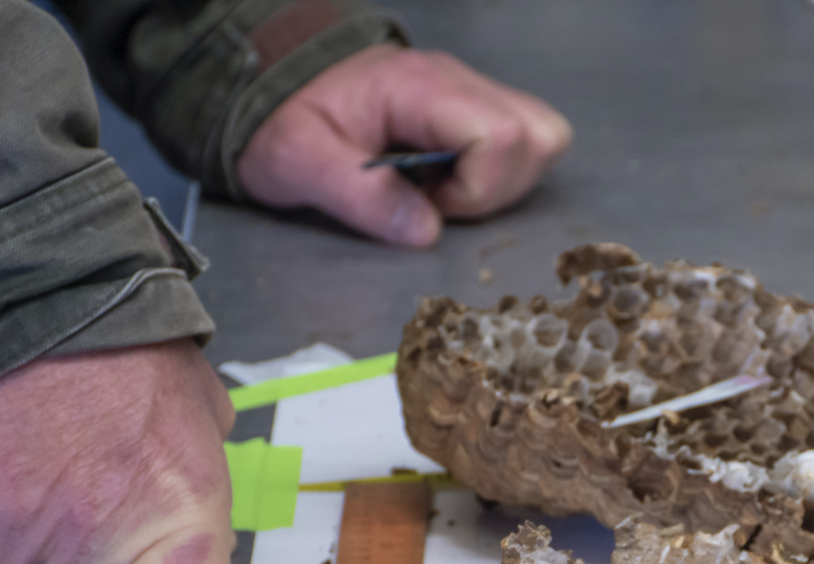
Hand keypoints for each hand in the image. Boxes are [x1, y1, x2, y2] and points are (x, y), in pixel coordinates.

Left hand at [238, 44, 572, 247]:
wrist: (272, 85)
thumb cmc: (283, 118)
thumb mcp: (300, 162)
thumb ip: (361, 197)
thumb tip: (427, 233)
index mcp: (418, 87)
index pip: (501, 135)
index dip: (478, 189)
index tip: (429, 205)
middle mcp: (456, 80)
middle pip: (537, 136)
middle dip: (499, 190)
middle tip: (439, 202)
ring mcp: (468, 91)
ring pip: (542, 137)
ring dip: (505, 183)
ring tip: (445, 192)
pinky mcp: (470, 108)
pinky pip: (522, 141)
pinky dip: (501, 174)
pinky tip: (451, 182)